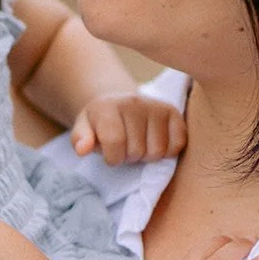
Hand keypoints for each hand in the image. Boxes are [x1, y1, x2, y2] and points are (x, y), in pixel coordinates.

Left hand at [71, 93, 187, 163]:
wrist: (119, 103)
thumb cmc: (100, 124)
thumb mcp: (83, 129)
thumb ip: (80, 139)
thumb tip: (82, 150)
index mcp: (108, 106)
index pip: (114, 142)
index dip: (112, 157)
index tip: (110, 154)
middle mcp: (134, 102)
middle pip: (137, 150)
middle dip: (129, 157)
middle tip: (125, 148)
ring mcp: (156, 106)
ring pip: (158, 151)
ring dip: (147, 156)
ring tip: (139, 145)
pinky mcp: (173, 112)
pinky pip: (178, 144)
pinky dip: (168, 152)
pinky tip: (155, 143)